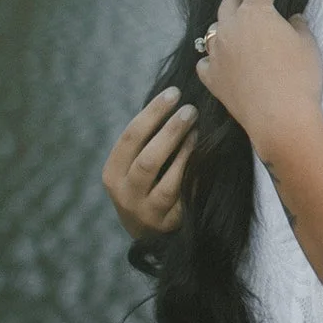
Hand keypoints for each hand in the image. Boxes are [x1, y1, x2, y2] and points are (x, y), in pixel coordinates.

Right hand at [102, 87, 197, 238]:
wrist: (148, 230)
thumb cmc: (146, 180)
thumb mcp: (134, 162)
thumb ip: (147, 136)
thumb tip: (175, 94)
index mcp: (113, 174)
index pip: (130, 138)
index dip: (153, 113)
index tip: (174, 92)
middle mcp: (126, 195)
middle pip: (148, 160)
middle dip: (171, 132)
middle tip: (191, 110)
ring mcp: (148, 213)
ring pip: (170, 183)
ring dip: (187, 154)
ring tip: (199, 131)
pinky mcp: (170, 225)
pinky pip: (188, 199)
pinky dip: (198, 177)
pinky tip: (209, 158)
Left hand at [195, 0, 322, 157]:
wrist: (280, 118)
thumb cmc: (299, 76)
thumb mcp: (307, 44)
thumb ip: (298, 25)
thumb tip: (292, 18)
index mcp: (255, 13)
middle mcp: (230, 28)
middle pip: (229, 3)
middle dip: (242, 0)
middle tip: (256, 6)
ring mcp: (217, 53)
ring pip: (213, 31)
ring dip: (225, 28)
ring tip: (239, 36)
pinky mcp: (211, 78)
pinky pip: (206, 62)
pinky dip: (214, 59)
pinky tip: (224, 63)